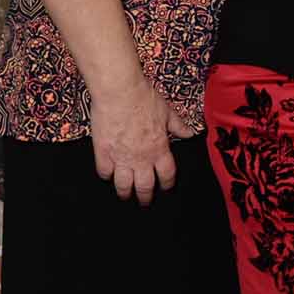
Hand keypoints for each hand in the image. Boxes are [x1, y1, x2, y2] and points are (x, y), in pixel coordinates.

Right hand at [89, 79, 191, 205]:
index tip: (166, 188)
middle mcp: (141, 158)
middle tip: (144, 202)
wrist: (120, 92)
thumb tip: (190, 134)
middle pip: (144, 186)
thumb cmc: (144, 98)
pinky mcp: (103, 152)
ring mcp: (121, 157)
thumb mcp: (167, 112)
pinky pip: (104, 172)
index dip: (167, 184)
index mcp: (159, 149)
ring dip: (125, 192)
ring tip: (125, 196)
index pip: (166, 175)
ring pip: (123, 185)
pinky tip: (108, 175)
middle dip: (145, 197)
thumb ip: (178, 126)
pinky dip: (106, 176)